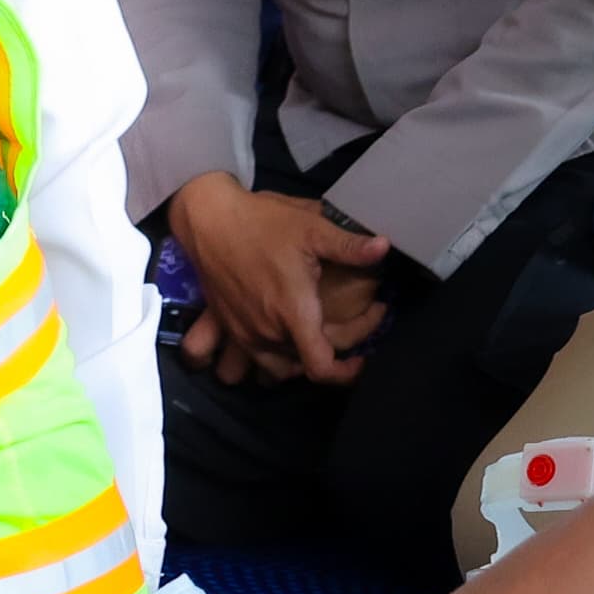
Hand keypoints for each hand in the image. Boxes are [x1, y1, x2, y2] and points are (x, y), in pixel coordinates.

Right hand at [167, 176, 390, 383]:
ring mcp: (242, 331)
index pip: (320, 367)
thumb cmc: (261, 223)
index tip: (360, 360)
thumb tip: (386, 247)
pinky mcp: (227, 325)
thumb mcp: (312, 228)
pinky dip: (272, 357)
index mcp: (292, 313)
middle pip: (302, 368)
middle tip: (345, 330)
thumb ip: (350, 246)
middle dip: (329, 357)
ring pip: (275, 370)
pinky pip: (253, 359)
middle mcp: (266, 331)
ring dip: (297, 363)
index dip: (345, 373)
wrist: (207, 219)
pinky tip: (281, 334)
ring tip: (312, 341)